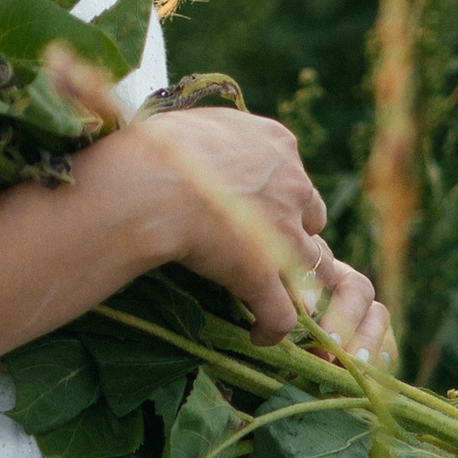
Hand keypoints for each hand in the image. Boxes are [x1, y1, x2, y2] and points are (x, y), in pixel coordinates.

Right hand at [103, 103, 383, 347]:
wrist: (146, 183)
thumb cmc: (155, 148)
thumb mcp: (196, 122)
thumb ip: (217, 134)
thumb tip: (201, 139)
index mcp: (277, 143)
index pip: (294, 176)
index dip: (277, 198)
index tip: (256, 210)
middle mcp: (291, 184)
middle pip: (311, 219)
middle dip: (294, 237)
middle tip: (267, 252)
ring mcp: (283, 232)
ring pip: (311, 268)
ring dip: (297, 286)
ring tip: (276, 299)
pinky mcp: (263, 274)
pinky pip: (280, 313)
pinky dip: (273, 327)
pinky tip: (259, 335)